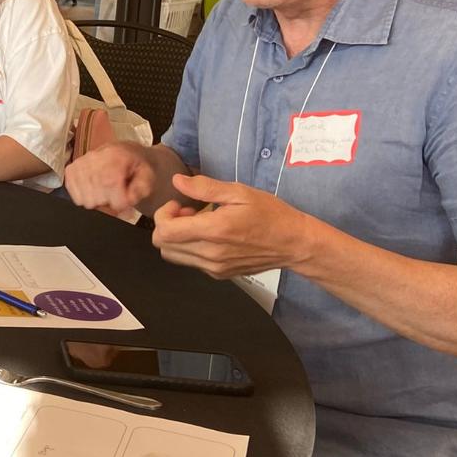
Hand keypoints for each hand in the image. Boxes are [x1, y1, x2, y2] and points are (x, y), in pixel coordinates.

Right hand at [64, 142, 156, 212]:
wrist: (126, 151)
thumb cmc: (137, 165)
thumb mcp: (148, 176)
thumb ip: (141, 190)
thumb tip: (128, 201)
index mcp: (116, 159)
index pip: (116, 198)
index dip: (123, 203)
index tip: (127, 197)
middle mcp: (94, 160)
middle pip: (99, 201)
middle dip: (110, 201)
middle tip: (117, 192)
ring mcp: (80, 164)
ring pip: (87, 201)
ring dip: (98, 200)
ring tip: (107, 189)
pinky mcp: (71, 170)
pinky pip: (76, 198)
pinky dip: (87, 197)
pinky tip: (96, 187)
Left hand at [150, 174, 314, 279]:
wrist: (293, 244)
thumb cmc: (271, 214)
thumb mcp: (240, 192)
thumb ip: (205, 188)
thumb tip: (178, 181)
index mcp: (214, 230)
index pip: (164, 232)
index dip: (164, 214)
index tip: (182, 204)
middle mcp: (210, 254)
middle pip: (164, 246)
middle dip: (168, 226)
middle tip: (189, 213)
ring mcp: (214, 268)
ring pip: (174, 256)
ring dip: (179, 238)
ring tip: (200, 224)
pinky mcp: (219, 274)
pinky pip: (192, 262)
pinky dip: (192, 248)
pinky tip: (212, 236)